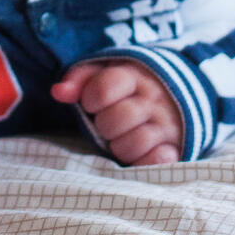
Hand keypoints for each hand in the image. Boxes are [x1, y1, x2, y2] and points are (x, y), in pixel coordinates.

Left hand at [51, 60, 182, 164]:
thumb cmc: (127, 86)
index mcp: (134, 76)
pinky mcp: (176, 147)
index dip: (91, 100)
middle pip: (116, 119)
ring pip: (134, 143)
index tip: (93, 103)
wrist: (173, 92)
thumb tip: (58, 92)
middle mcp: (153, 99)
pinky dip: (145, 162)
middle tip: (108, 124)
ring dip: (120, 146)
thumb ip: (80, 79)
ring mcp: (167, 124)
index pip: (104, 88)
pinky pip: (159, 161)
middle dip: (104, 126)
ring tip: (122, 138)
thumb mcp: (105, 73)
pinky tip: (139, 153)